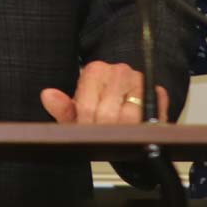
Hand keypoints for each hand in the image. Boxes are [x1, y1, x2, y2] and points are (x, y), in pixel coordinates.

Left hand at [40, 60, 169, 123]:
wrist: (131, 98)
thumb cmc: (102, 106)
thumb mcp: (80, 109)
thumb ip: (63, 107)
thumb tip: (47, 95)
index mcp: (95, 70)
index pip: (87, 108)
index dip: (87, 127)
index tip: (89, 132)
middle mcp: (119, 71)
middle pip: (108, 114)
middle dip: (105, 131)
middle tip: (104, 135)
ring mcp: (140, 80)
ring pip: (130, 118)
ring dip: (124, 131)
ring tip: (119, 134)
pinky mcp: (159, 94)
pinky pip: (150, 118)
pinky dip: (142, 129)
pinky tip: (135, 131)